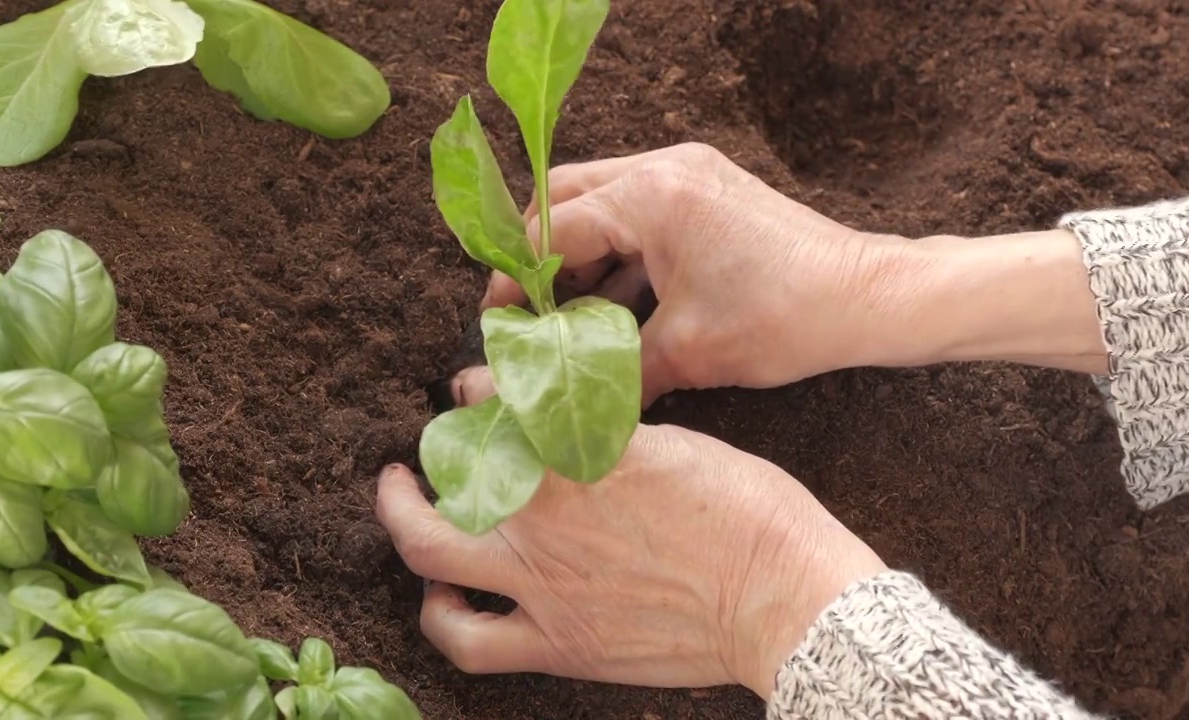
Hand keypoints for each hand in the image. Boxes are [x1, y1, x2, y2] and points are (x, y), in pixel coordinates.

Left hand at [375, 366, 886, 698]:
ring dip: (407, 529)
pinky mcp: (558, 644)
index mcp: (576, 454)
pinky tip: (443, 606)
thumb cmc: (749, 511)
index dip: (474, 392)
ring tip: (411, 522)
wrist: (782, 598)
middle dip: (414, 465)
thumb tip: (576, 429)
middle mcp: (543, 515)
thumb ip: (608, 437)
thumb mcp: (677, 443)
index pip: (495, 406)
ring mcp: (542, 584)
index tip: (475, 391)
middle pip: (443, 477)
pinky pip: (471, 642)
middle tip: (406, 464)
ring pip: (431, 555)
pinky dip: (444, 621)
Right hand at [482, 142, 912, 404]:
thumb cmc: (785, 319)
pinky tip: (614, 305)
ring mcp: (691, 173)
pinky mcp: (710, 190)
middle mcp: (666, 168)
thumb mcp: (686, 353)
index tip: (501, 322)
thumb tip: (559, 397)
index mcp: (651, 196)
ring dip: (580, 255)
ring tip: (567, 315)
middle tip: (527, 310)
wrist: (869, 299)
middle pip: (566, 198)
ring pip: (603, 203)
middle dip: (540, 255)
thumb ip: (611, 370)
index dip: (518, 279)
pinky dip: (620, 253)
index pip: (553, 229)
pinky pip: (641, 212)